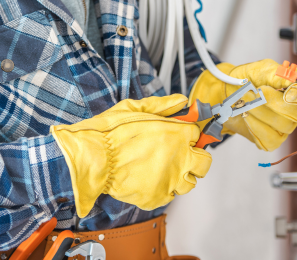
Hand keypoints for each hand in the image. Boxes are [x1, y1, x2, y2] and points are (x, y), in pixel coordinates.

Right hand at [51, 95, 211, 216]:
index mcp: (177, 134)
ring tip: (164, 169)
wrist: (92, 158)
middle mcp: (179, 158)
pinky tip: (151, 180)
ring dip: (181, 176)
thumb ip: (162, 105)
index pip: (198, 135)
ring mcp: (170, 179)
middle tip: (181, 155)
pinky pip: (171, 196)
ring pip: (190, 182)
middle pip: (204, 162)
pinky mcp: (158, 196)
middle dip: (195, 158)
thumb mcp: (135, 108)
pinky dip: (164, 189)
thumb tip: (181, 101)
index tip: (184, 137)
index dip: (189, 136)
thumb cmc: (110, 133)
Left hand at [189, 59, 296, 150]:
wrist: (227, 93)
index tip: (281, 87)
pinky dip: (255, 127)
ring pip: (283, 125)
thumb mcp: (262, 69)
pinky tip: (246, 116)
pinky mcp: (272, 139)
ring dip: (259, 112)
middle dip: (271, 102)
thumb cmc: (247, 79)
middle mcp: (295, 109)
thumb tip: (293, 79)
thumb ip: (278, 73)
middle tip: (254, 92)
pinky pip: (270, 139)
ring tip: (245, 102)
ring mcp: (285, 126)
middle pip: (296, 113)